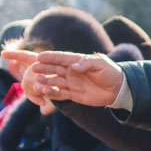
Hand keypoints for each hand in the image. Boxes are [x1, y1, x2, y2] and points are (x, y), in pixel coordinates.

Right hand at [2, 49, 123, 106]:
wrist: (117, 89)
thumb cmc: (110, 72)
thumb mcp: (101, 65)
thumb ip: (87, 63)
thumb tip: (75, 66)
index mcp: (76, 60)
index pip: (59, 57)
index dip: (48, 57)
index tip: (38, 56)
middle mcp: (70, 71)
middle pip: (52, 68)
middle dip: (42, 68)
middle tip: (32, 69)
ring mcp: (70, 82)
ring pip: (54, 81)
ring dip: (45, 81)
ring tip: (38, 81)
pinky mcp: (72, 94)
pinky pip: (60, 93)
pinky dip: (52, 93)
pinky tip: (45, 92)